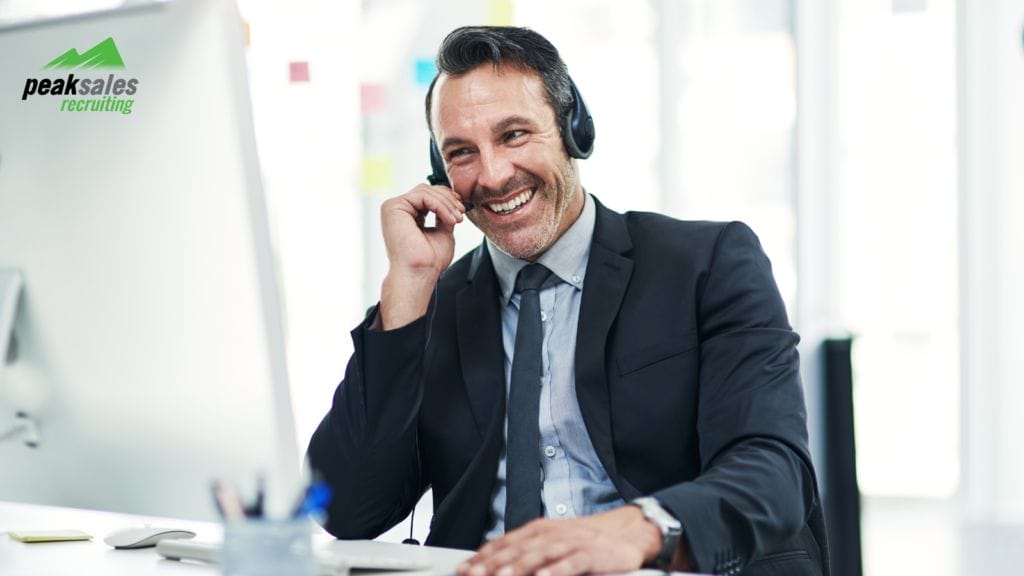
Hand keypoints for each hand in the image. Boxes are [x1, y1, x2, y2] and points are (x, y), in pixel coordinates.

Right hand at [379, 184, 465, 328]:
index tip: (461, 208)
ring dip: (446, 204)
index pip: (427, 196)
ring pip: (426, 191)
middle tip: (461, 213)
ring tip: (456, 219)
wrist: (420, 273)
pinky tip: (448, 219)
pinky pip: (423, 196)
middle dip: (448, 199)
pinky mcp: (393, 207)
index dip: (446, 198)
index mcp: (406, 215)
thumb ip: (443, 216)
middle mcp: (398, 210)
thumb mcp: (442, 232)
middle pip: (426, 190)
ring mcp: (393, 208)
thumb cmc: (429, 261)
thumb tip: (453, 202)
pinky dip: (440, 206)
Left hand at [456, 506, 665, 575]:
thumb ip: (527, 550)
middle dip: (492, 564)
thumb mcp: (553, 539)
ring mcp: (572, 543)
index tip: (463, 569)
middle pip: (517, 549)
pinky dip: (557, 570)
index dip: (482, 556)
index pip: (504, 543)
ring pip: (540, 555)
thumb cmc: (587, 539)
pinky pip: (571, 563)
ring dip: (518, 567)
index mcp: (539, 530)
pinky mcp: (592, 553)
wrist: (627, 531)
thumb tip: (496, 563)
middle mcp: (552, 534)